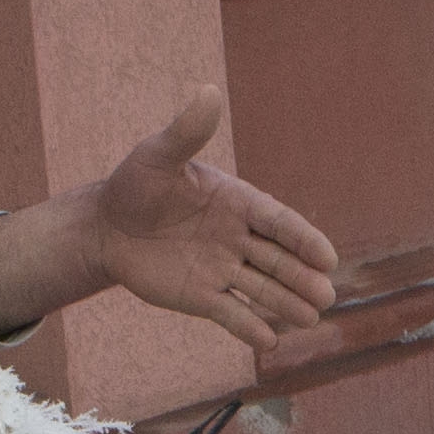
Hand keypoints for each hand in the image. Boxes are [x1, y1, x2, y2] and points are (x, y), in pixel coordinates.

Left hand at [0, 92, 342, 351]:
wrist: (105, 227)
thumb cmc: (135, 185)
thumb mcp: (157, 155)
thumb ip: (186, 131)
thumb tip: (207, 90)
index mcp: (236, 203)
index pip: (277, 222)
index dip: (303, 239)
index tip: (327, 256)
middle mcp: (236, 239)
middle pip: (277, 260)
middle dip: (302, 278)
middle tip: (327, 295)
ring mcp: (221, 270)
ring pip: (261, 289)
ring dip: (286, 304)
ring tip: (312, 318)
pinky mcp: (201, 296)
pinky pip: (230, 314)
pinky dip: (248, 328)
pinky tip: (269, 342)